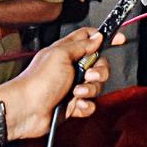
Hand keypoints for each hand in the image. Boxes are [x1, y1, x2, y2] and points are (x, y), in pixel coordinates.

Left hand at [0, 27, 121, 138]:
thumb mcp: (60, 55)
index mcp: (66, 51)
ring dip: (90, 90)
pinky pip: (91, 104)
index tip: (120, 39)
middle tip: (89, 75)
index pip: (89, 38)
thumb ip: (81, 45)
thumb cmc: (38, 81)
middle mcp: (71, 68)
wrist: (27, 110)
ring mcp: (72, 86)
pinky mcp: (73, 105)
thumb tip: (97, 36)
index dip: (104, 37)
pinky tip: (75, 106)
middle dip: (100, 71)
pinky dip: (85, 106)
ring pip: (97, 86)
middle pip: (99, 64)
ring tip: (76, 92)